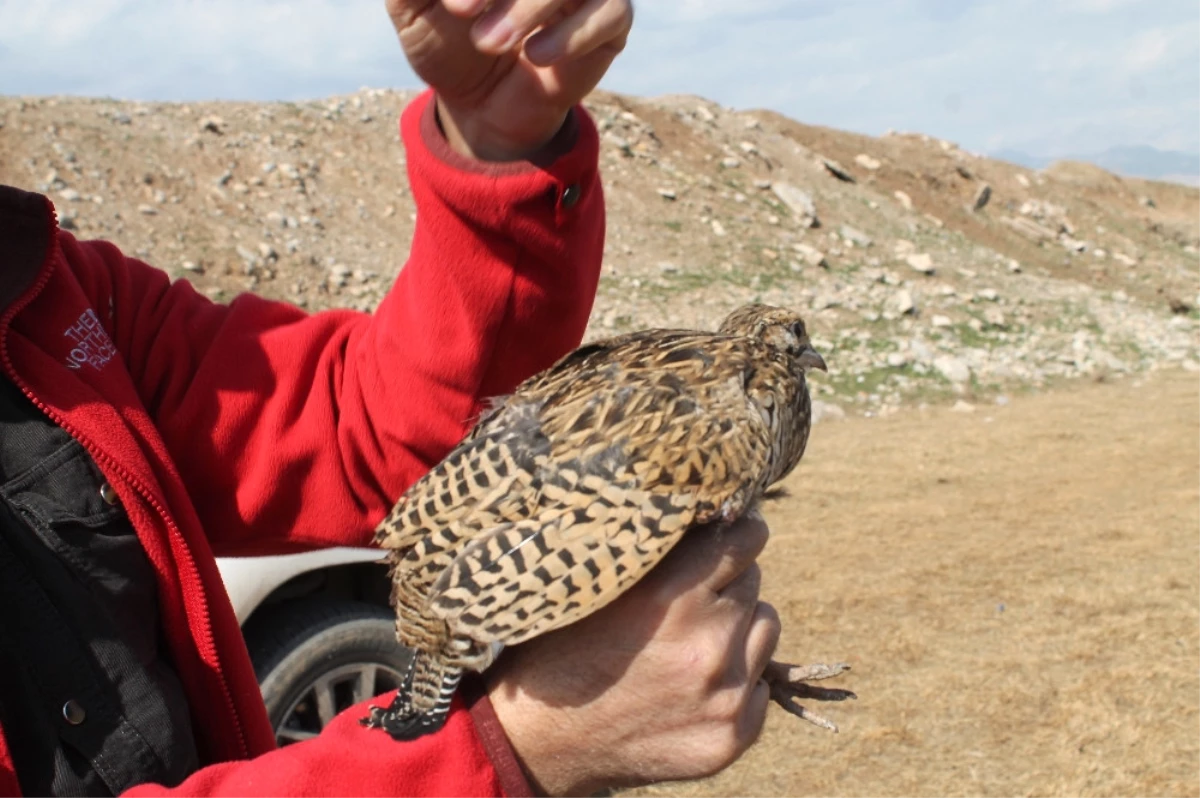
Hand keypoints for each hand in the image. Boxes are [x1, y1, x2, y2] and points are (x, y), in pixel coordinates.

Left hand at [385, 0, 633, 160]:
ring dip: (530, 8)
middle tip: (461, 12)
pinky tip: (536, 56)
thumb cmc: (447, 41)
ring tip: (489, 43)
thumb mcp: (414, 6)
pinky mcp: (612, 17)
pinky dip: (571, 35)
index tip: (450, 4)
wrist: (479, 104)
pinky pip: (610, 12)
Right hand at [486, 512, 779, 796]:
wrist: (541, 738)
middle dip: (726, 583)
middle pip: (753, 581)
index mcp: (669, 600)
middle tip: (688, 597)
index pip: (743, 540)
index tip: (729, 533)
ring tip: (692, 638)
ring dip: (739, 626)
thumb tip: (711, 508)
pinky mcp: (733, 735)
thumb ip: (659, 551)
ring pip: (764, 627)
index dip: (736, 532)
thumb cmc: (564, 647)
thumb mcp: (600, 584)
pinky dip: (738, 678)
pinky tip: (694, 683)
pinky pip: (762, 683)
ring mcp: (725, 696)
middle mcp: (706, 647)